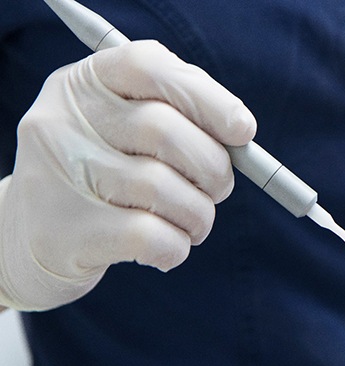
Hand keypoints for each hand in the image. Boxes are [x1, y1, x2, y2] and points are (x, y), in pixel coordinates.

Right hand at [0, 40, 255, 310]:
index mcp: (84, 85)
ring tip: (195, 223)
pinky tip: (171, 248)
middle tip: (219, 188)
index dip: (207, 97)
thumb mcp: (122, 131)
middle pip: (163, 129)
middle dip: (212, 166)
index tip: (243, 131)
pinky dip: (177, 246)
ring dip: (198, 214)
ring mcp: (59, 177)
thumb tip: (239, 134)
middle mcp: (63, 122)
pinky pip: (148, 236)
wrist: (29, 236)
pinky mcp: (66, 232)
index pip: (149, 67)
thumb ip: (175, 119)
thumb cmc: (100, 177)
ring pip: (160, 187)